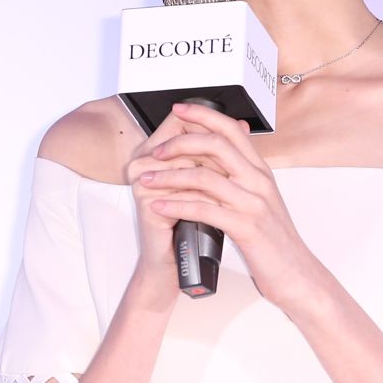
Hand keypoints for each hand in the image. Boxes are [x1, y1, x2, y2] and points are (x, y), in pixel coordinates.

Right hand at [121, 105, 221, 311]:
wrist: (175, 259)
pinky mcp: (148, 203)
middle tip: (238, 166)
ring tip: (233, 190)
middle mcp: (143, 162)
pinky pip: (185, 194)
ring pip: (188, 167)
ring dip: (215, 178)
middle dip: (216, 155)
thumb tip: (240, 125)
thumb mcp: (208, 180)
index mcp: (153, 150)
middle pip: (185, 141)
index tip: (236, 135)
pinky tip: (223, 206)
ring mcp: (143, 182)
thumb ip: (218, 151)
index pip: (180, 122)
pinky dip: (208, 200)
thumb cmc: (188, 221)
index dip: (210, 126)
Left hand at [138, 102, 331, 314]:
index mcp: (261, 171)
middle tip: (155, 151)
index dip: (203, 115)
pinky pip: (204, 209)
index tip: (178, 110)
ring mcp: (253, 203)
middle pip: (216, 145)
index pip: (231, 129)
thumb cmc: (274, 240)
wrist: (297, 274)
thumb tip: (222, 155)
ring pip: (204, 177)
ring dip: (169, 177)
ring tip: (146, 180)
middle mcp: (259, 181)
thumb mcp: (261, 200)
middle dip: (180, 143)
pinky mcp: (246, 228)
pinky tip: (158, 207)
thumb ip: (243, 176)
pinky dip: (176, 206)